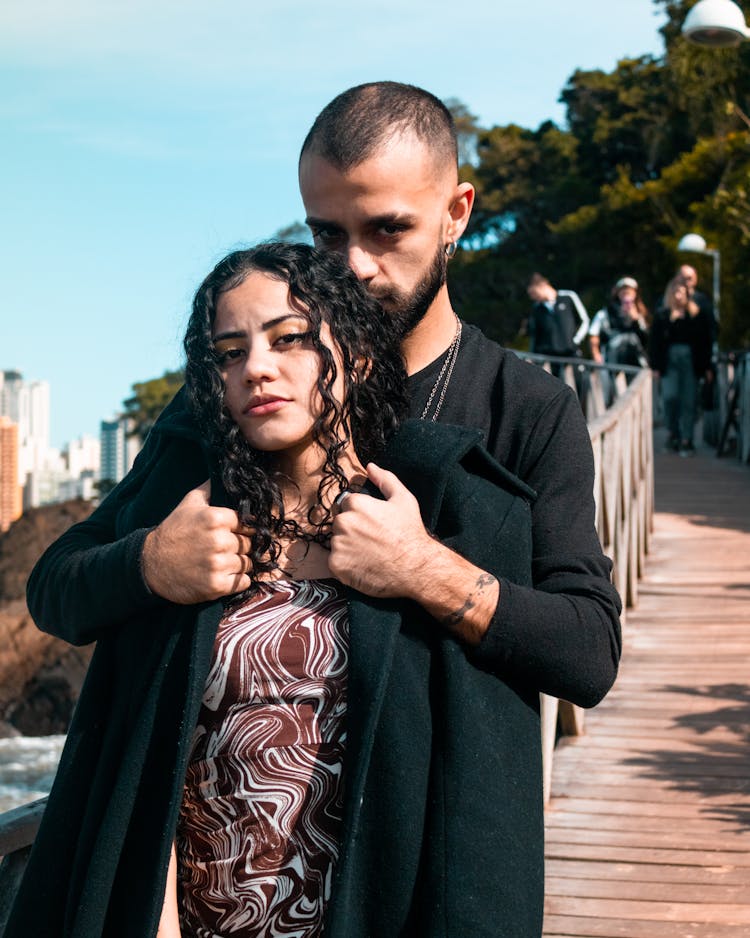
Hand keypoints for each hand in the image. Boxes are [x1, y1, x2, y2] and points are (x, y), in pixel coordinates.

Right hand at [141, 481, 251, 603]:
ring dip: (238, 564)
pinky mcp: (217, 585)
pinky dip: (238, 580)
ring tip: (221, 562)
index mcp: (215, 518)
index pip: (248, 523)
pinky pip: (244, 582)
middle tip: (224, 549)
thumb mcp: (188, 504)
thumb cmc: (172, 532)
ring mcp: (218, 564)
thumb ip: (209, 489)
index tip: (233, 533)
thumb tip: (225, 476)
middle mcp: (219, 541)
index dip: (242, 528)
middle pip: (249, 544)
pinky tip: (223, 575)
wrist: (150, 565)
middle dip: (240, 547)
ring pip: (247, 563)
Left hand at [330, 463, 498, 643]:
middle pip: (340, 523)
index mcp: (355, 504)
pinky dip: (346, 564)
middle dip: (353, 529)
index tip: (374, 524)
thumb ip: (385, 479)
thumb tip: (370, 467)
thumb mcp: (404, 500)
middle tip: (373, 540)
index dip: (362, 514)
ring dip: (348, 547)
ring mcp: (338, 545)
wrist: (415, 568)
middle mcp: (343, 522)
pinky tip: (364, 565)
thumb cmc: (410, 534)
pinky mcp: (337, 565)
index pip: (347, 504)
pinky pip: (335, 561)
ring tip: (370, 553)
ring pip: (337, 542)